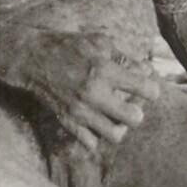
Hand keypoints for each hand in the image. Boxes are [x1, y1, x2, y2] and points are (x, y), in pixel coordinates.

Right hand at [0, 28, 159, 151]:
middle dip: (137, 112)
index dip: (151, 89)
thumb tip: (147, 71)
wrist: (34, 58)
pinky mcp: (68, 122)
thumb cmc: (70, 46)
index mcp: (105, 70)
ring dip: (119, 127)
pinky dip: (98, 136)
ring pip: (115, 136)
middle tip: (131, 104)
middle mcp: (94, 93)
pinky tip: (97, 122)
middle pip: (134, 118)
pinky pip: (92, 143)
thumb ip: (125, 58)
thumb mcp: (100, 42)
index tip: (146, 87)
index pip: (145, 89)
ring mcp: (81, 111)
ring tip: (115, 116)